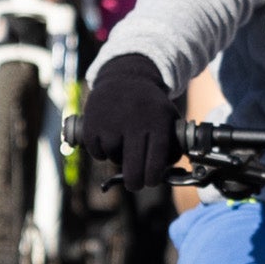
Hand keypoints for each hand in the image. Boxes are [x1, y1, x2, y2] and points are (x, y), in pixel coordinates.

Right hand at [82, 55, 178, 193]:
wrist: (123, 78)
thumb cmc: (149, 106)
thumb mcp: (168, 117)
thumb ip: (172, 144)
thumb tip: (168, 173)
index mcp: (157, 122)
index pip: (156, 159)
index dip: (152, 177)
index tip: (150, 181)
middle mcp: (134, 122)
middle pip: (133, 167)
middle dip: (135, 182)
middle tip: (135, 184)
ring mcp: (111, 123)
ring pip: (114, 158)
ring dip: (117, 157)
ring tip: (122, 142)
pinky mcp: (92, 124)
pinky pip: (97, 152)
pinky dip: (101, 151)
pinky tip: (107, 136)